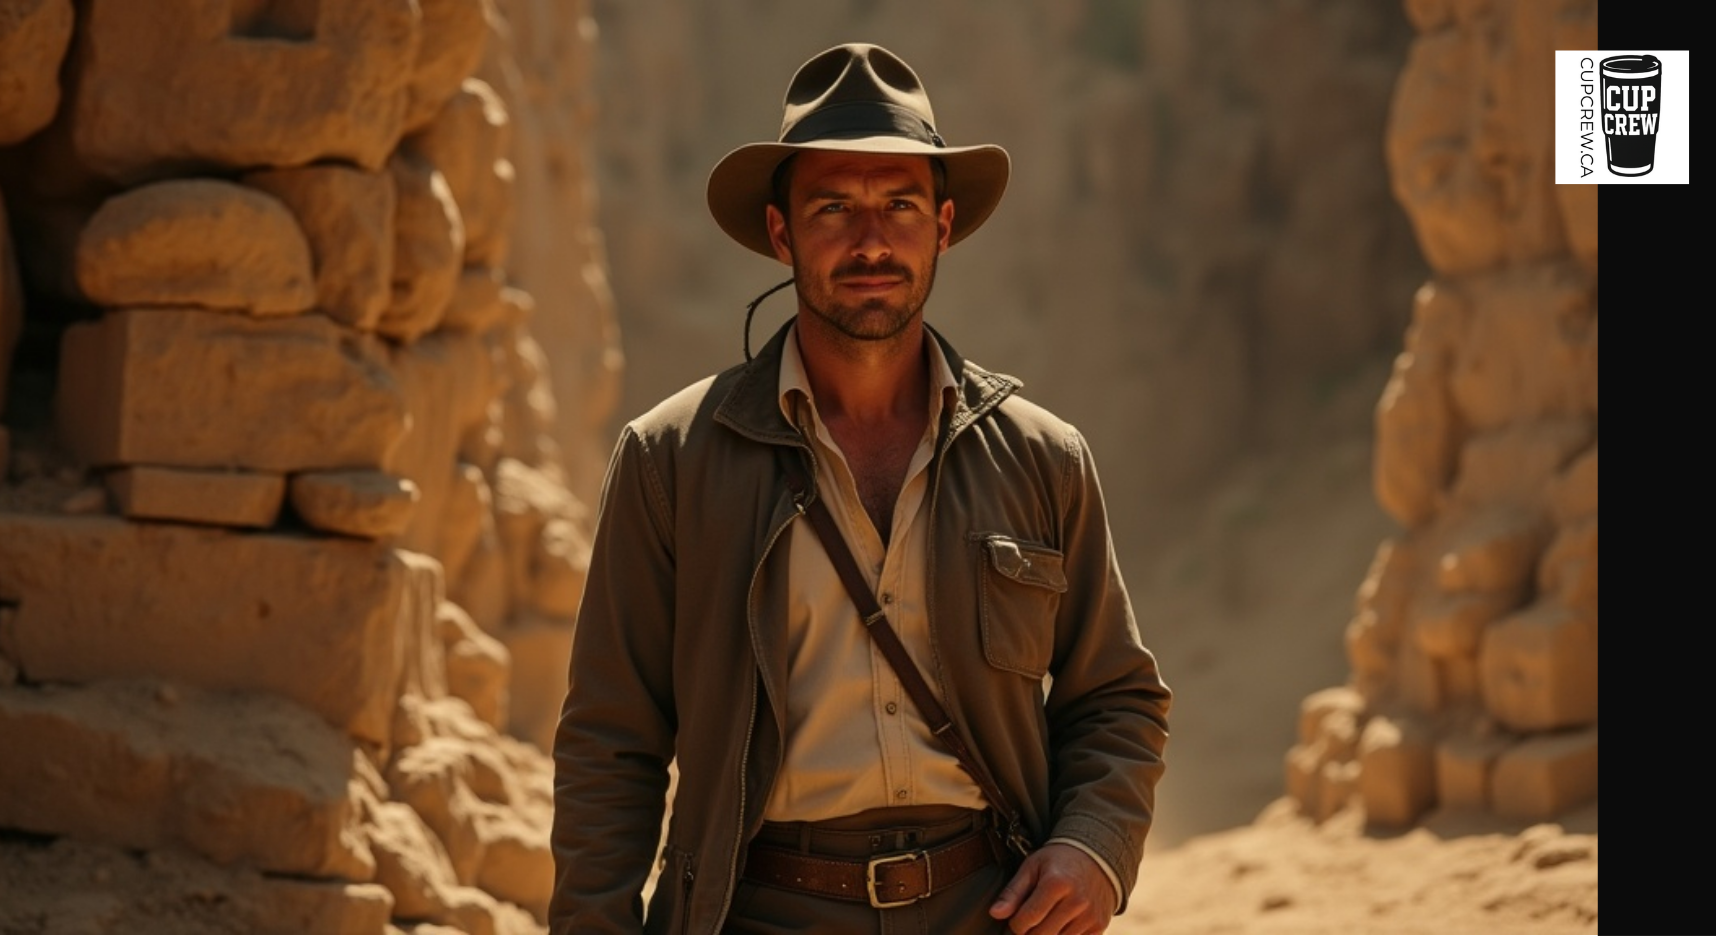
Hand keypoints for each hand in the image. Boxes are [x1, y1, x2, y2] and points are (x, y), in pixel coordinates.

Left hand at [988, 842, 1116, 934]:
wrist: (1096, 858)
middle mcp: (1076, 901)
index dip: (1015, 924)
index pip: (1027, 919)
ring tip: (1045, 921)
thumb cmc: (1059, 862)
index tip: (1017, 919)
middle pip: (1041, 935)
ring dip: (1046, 935)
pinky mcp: (1098, 926)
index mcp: (1056, 884)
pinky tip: (1060, 925)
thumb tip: (995, 913)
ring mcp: (1090, 916)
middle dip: (1029, 933)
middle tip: (1029, 922)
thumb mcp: (1033, 867)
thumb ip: (1013, 891)